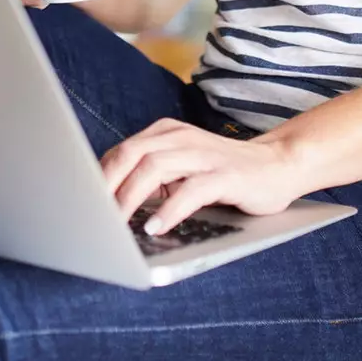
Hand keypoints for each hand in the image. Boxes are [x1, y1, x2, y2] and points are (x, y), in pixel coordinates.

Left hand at [101, 119, 304, 234]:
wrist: (279, 164)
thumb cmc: (225, 172)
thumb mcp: (182, 169)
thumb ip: (152, 178)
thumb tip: (111, 205)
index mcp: (165, 133)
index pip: (121, 151)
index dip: (98, 177)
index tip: (82, 203)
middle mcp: (180, 138)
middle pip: (130, 154)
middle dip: (106, 186)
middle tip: (92, 215)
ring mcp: (203, 154)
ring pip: (154, 168)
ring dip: (130, 197)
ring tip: (116, 224)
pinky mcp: (224, 175)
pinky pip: (190, 190)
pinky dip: (169, 209)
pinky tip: (156, 226)